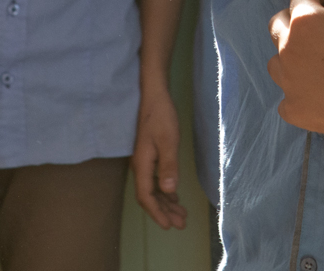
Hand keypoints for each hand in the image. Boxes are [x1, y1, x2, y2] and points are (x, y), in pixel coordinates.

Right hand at [132, 81, 185, 229]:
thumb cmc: (161, 116)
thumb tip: (168, 190)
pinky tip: (175, 196)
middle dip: (165, 212)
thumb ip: (168, 165)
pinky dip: (166, 191)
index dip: (157, 212)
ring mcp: (145, 161)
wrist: (154, 96)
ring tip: (182, 215)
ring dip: (167, 203)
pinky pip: (157, 180)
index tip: (168, 226)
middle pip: (150, 196)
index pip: (146, 196)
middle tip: (181, 224)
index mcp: (142, 165)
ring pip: (154, 189)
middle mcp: (141, 166)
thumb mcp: (168, 140)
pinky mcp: (151, 156)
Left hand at [266, 0, 323, 138]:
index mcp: (306, 21)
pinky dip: (297, 91)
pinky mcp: (293, 109)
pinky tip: (315, 90)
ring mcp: (288, 82)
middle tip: (317, 25)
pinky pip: (285, 96)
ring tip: (312, 60)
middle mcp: (288, 49)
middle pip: (278, 25)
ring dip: (291, 56)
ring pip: (276, 62)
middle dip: (295, 19)